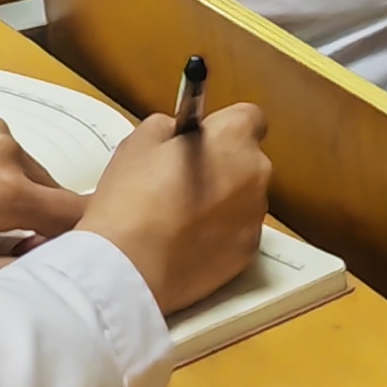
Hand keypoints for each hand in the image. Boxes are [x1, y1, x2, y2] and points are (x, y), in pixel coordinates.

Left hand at [0, 107, 90, 290]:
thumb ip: (1, 270)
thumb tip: (44, 265)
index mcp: (5, 191)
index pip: (74, 215)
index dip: (74, 240)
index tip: (53, 257)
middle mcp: (9, 150)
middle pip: (52, 193)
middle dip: (37, 221)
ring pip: (28, 171)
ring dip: (14, 195)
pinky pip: (4, 150)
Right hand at [79, 104, 270, 314]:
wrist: (130, 268)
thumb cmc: (132, 198)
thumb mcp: (140, 141)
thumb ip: (170, 127)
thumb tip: (180, 134)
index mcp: (234, 137)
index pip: (249, 117)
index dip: (222, 127)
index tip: (198, 141)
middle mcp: (256, 174)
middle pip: (247, 160)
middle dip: (222, 165)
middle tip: (182, 180)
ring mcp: (255, 218)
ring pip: (243, 199)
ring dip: (222, 201)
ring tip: (181, 217)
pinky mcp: (248, 254)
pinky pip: (238, 233)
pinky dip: (220, 235)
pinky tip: (187, 243)